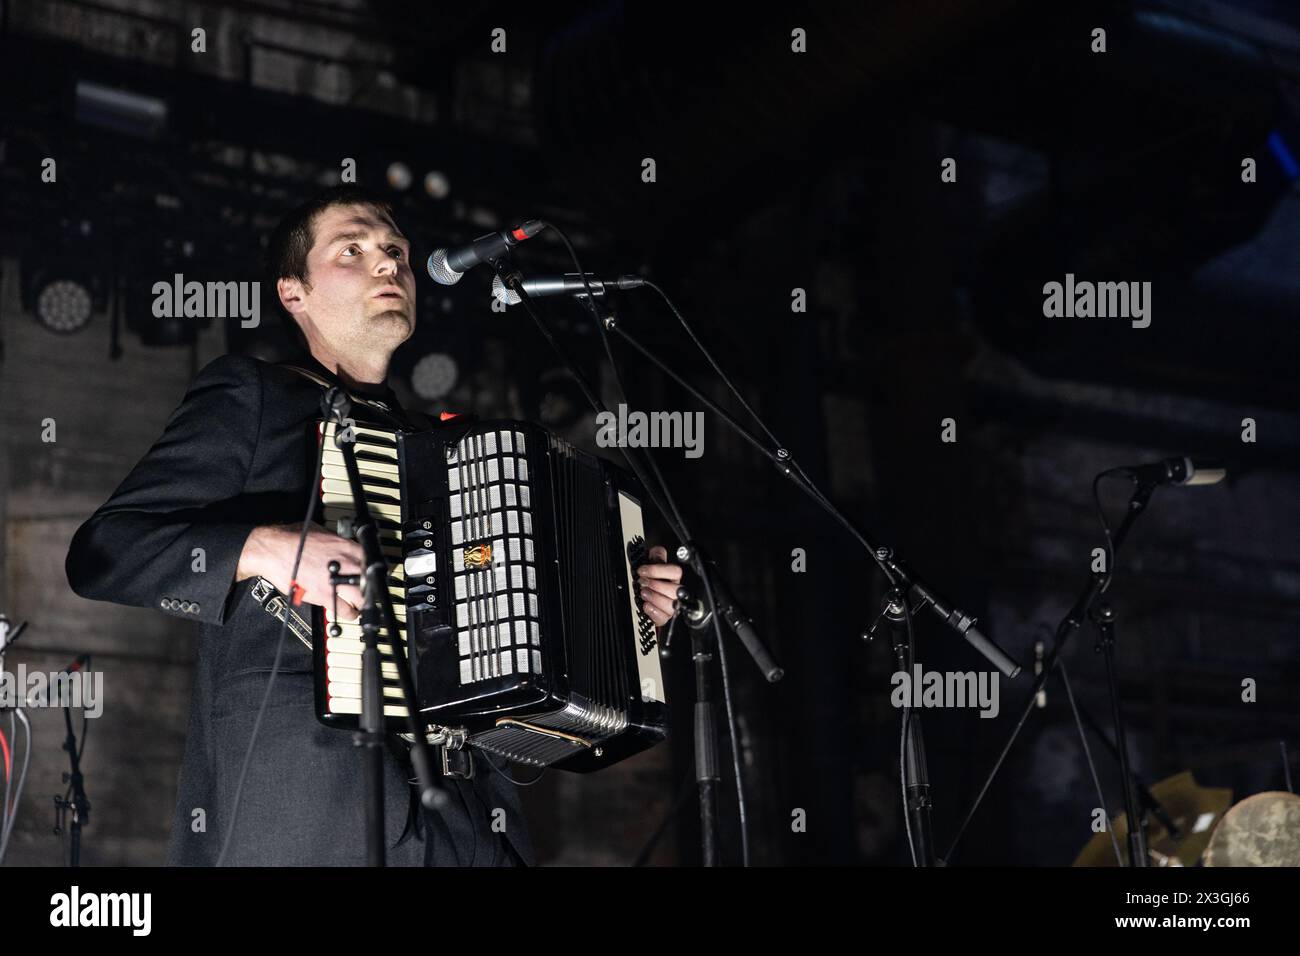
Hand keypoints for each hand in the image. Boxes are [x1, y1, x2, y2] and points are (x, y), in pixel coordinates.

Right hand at [236, 523, 365, 619]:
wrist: (272, 551)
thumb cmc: (291, 539)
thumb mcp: (320, 530)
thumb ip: (334, 539)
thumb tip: (339, 542)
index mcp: (345, 546)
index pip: (371, 559)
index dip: (373, 568)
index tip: (372, 573)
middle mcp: (345, 563)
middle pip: (371, 579)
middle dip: (371, 586)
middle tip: (369, 590)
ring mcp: (336, 581)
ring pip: (363, 597)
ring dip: (364, 602)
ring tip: (362, 604)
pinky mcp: (324, 596)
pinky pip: (345, 610)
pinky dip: (350, 613)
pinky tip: (349, 613)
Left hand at [635, 545, 683, 628]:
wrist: (643, 599)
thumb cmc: (649, 582)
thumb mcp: (651, 566)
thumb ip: (656, 557)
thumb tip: (658, 550)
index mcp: (673, 578)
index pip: (676, 572)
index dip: (658, 570)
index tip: (642, 570)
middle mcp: (675, 592)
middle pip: (675, 590)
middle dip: (656, 585)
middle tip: (642, 583)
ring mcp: (671, 607)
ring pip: (671, 605)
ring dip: (655, 598)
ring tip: (643, 593)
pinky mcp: (664, 618)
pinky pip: (663, 618)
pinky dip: (654, 612)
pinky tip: (646, 606)